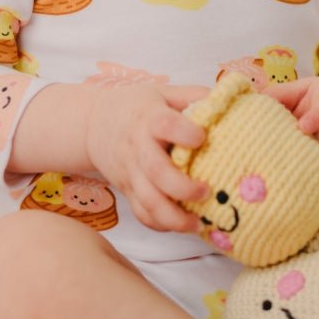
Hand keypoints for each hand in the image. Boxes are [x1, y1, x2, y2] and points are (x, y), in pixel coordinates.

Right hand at [84, 83, 209, 232]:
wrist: (92, 124)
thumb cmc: (135, 107)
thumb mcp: (161, 92)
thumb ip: (192, 96)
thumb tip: (226, 101)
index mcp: (149, 118)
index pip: (165, 124)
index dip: (184, 132)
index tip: (201, 138)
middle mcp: (138, 147)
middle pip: (156, 171)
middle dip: (182, 187)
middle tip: (206, 191)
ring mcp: (131, 172)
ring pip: (148, 201)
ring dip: (173, 217)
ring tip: (198, 223)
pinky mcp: (127, 190)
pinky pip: (141, 213)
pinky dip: (160, 225)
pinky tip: (181, 226)